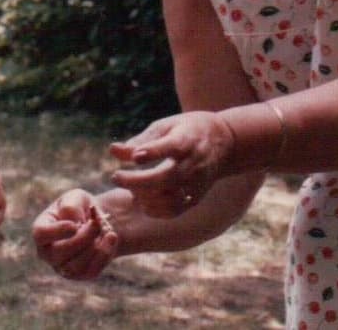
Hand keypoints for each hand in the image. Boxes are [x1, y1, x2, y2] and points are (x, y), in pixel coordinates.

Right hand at [32, 189, 119, 280]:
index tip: (75, 224)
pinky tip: (111, 238)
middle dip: (82, 238)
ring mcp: (63, 267)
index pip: (41, 234)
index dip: (57, 231)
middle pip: (59, 253)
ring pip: (76, 265)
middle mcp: (47, 252)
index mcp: (41, 229)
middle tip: (96, 223)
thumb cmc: (79, 207)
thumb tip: (76, 224)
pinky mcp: (81, 275)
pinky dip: (104, 253)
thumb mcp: (75, 197)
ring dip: (95, 246)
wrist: (94, 221)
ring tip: (106, 229)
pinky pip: (92, 270)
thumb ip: (71, 207)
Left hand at [109, 111, 233, 217]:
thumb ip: (141, 140)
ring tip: (129, 189)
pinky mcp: (196, 197)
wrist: (224, 143)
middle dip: (138, 181)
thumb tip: (113, 151)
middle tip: (115, 177)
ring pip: (170, 198)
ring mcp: (196, 183)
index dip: (152, 152)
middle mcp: (193, 164)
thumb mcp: (165, 126)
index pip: (171, 147)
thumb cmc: (186, 130)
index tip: (135, 156)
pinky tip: (142, 201)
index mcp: (186, 140)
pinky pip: (175, 210)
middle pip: (167, 177)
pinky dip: (155, 210)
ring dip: (145, 197)